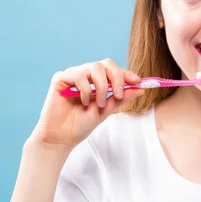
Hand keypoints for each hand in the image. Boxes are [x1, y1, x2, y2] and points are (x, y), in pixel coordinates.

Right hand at [29, 58, 143, 150]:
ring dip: (101, 86)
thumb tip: (140, 88)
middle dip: (116, 77)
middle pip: (105, 63)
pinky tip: (83, 102)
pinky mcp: (60, 79)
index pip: (113, 70)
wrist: (62, 138)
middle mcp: (84, 75)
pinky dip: (85, 89)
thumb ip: (120, 98)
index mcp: (95, 82)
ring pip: (94, 67)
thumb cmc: (80, 125)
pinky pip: (78, 75)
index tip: (138, 81)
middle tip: (117, 94)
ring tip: (99, 103)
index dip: (126, 73)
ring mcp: (72, 75)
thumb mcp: (105, 111)